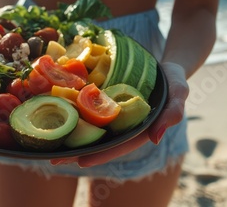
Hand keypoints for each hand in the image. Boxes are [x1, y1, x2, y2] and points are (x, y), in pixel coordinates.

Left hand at [50, 62, 188, 166]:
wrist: (164, 64)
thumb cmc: (173, 79)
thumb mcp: (179, 91)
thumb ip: (173, 112)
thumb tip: (155, 139)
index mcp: (139, 130)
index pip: (118, 146)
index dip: (101, 154)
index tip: (81, 161)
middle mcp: (123, 125)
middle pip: (99, 140)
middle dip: (78, 151)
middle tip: (54, 158)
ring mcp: (112, 113)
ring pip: (90, 127)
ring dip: (70, 134)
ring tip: (47, 143)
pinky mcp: (105, 100)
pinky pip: (87, 107)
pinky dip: (72, 113)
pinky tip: (54, 114)